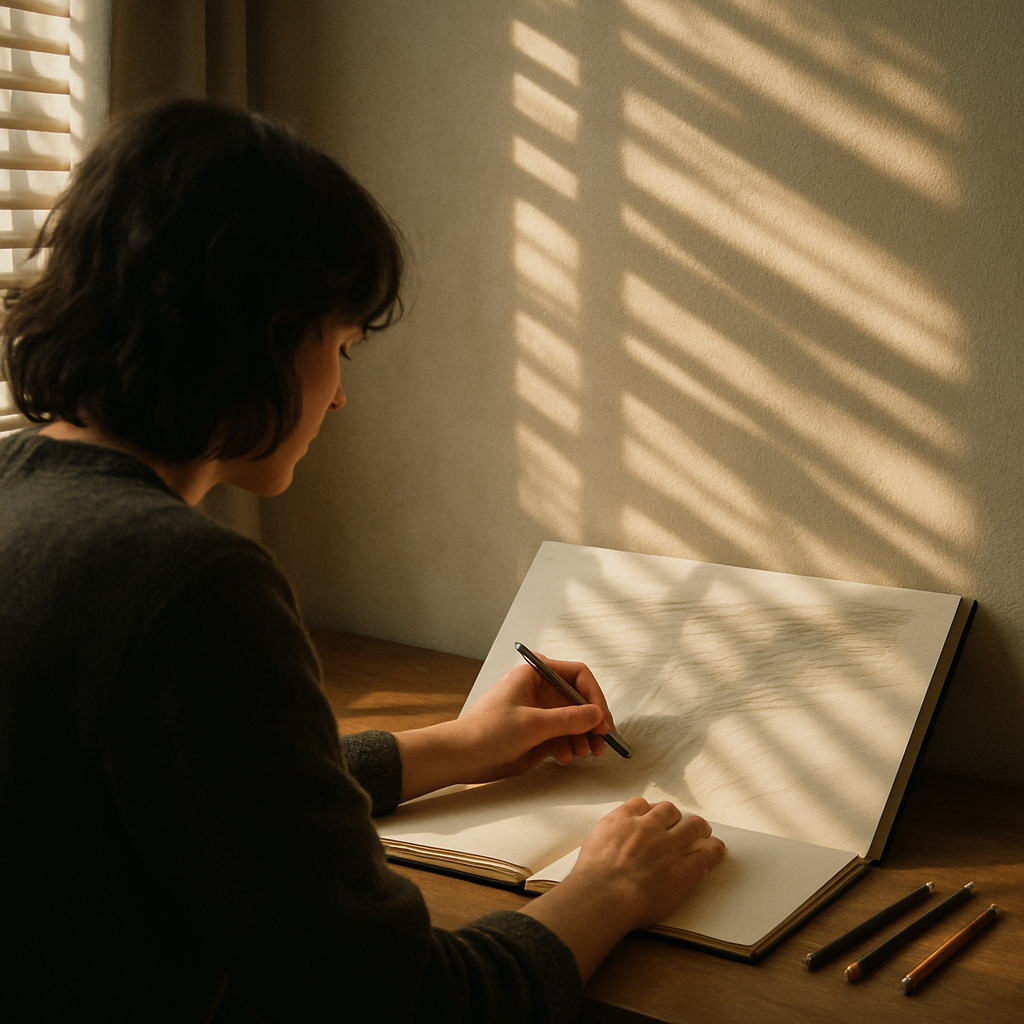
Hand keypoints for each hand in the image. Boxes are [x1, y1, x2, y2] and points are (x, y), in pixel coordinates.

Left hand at [456, 655, 616, 782]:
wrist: (462, 757)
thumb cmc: (486, 731)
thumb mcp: (533, 724)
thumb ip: (569, 719)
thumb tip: (597, 715)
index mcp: (534, 674)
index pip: (577, 675)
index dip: (594, 696)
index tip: (602, 719)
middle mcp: (538, 690)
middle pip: (579, 699)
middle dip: (592, 721)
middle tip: (601, 740)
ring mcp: (538, 712)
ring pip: (574, 720)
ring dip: (583, 736)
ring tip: (585, 753)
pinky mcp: (536, 732)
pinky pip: (563, 736)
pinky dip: (569, 746)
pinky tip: (566, 757)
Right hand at [522, 799, 725, 979]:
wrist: (602, 896)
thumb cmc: (591, 877)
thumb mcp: (594, 843)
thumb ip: (609, 834)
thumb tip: (614, 838)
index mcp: (623, 818)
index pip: (641, 804)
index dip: (650, 811)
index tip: (653, 818)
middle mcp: (648, 826)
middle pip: (670, 810)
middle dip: (675, 817)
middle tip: (680, 825)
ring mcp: (668, 846)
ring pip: (693, 825)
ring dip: (699, 828)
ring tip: (704, 832)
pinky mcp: (684, 868)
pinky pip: (707, 853)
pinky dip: (714, 850)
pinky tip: (717, 849)